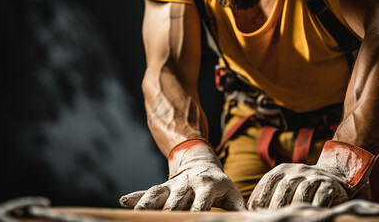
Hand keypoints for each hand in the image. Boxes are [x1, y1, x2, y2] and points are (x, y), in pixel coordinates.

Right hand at [120, 140, 245, 210]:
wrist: (200, 161)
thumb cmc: (219, 183)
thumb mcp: (231, 193)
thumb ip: (238, 208)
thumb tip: (254, 219)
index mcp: (207, 186)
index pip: (200, 205)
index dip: (195, 216)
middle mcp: (187, 184)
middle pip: (176, 203)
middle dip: (171, 216)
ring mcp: (173, 184)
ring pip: (158, 195)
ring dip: (148, 206)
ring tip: (138, 216)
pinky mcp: (162, 186)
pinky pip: (147, 192)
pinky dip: (136, 197)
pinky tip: (124, 202)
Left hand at [248, 163, 347, 208]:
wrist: (333, 179)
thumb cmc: (301, 189)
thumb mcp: (284, 187)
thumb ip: (269, 195)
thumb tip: (251, 209)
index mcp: (282, 170)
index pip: (268, 182)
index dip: (260, 197)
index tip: (254, 211)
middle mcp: (298, 170)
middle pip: (283, 188)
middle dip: (275, 206)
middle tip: (272, 218)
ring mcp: (315, 176)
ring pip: (301, 193)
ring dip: (293, 208)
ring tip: (287, 219)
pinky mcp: (329, 185)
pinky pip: (320, 198)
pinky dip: (313, 208)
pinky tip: (306, 217)